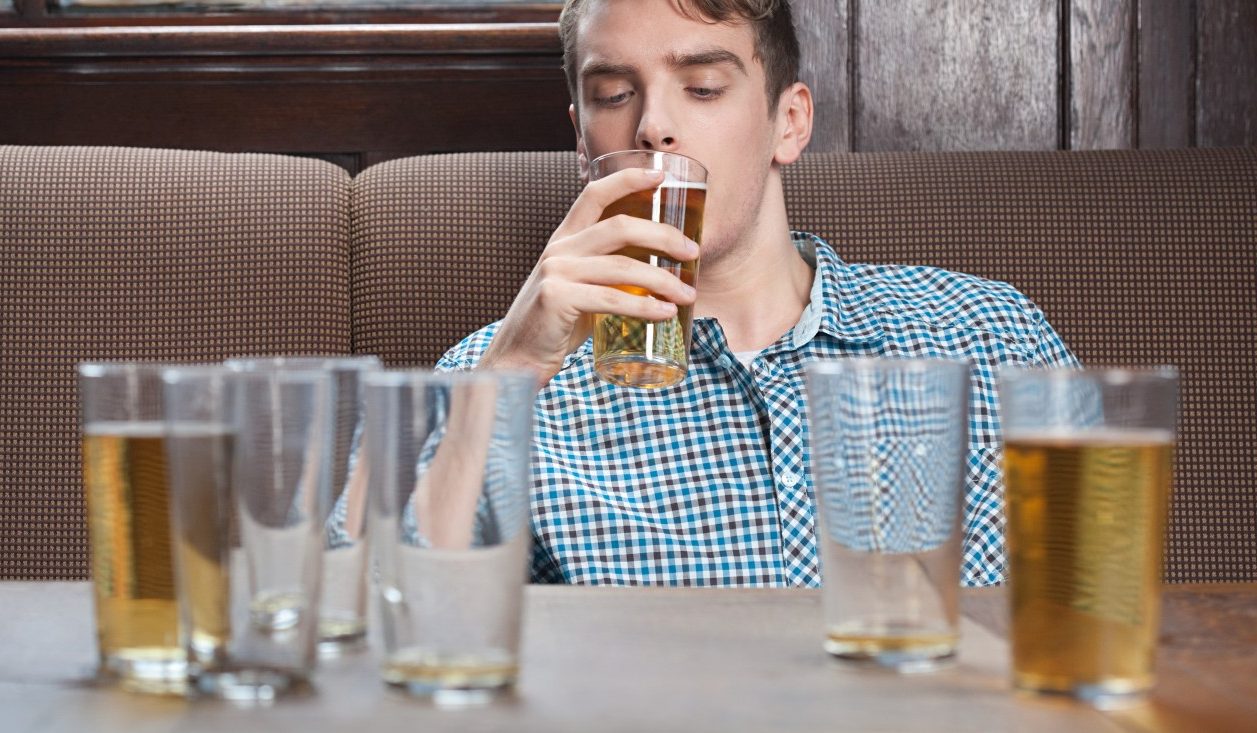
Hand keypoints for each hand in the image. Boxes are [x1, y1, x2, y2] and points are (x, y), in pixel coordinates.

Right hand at [480, 167, 700, 384]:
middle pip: (620, 227)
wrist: (515, 361)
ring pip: (623, 267)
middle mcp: (558, 250)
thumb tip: (655, 276)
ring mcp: (555, 273)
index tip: (660, 175)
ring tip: (688, 293)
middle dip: (663, 237)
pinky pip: (612, 299)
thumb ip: (605, 275)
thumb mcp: (578, 289)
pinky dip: (645, 307)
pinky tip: (666, 313)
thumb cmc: (554, 327)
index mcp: (563, 240)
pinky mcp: (557, 299)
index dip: (627, 179)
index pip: (594, 195)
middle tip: (693, 252)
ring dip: (663, 280)